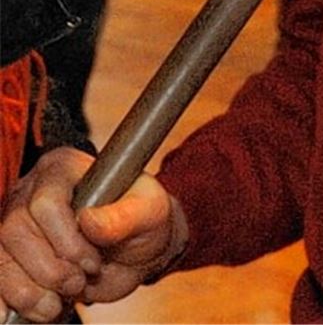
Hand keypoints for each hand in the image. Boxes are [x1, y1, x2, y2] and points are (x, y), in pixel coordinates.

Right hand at [0, 148, 185, 322]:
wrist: (138, 252)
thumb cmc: (144, 221)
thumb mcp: (149, 212)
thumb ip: (124, 216)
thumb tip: (89, 221)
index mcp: (66, 169)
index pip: (45, 203)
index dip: (65, 240)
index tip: (92, 262)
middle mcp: (32, 192)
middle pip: (15, 232)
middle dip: (49, 270)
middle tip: (78, 283)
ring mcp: (16, 225)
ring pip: (1, 260)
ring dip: (28, 293)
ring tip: (59, 303)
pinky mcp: (10, 258)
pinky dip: (8, 303)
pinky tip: (36, 311)